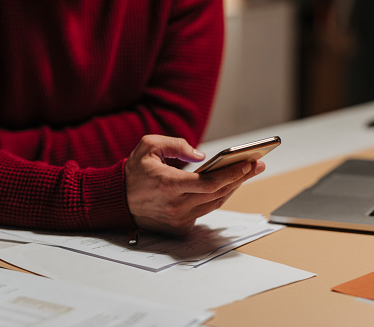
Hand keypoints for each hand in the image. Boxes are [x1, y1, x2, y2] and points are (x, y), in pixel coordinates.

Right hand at [125, 135, 264, 235]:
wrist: (117, 201)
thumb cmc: (135, 172)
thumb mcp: (149, 146)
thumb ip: (177, 145)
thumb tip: (202, 155)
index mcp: (168, 185)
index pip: (209, 183)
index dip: (232, 174)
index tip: (249, 163)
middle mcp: (175, 205)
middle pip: (218, 193)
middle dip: (240, 178)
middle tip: (257, 165)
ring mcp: (178, 219)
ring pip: (215, 203)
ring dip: (233, 188)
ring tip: (247, 172)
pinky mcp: (179, 227)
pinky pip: (205, 211)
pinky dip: (217, 197)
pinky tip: (228, 185)